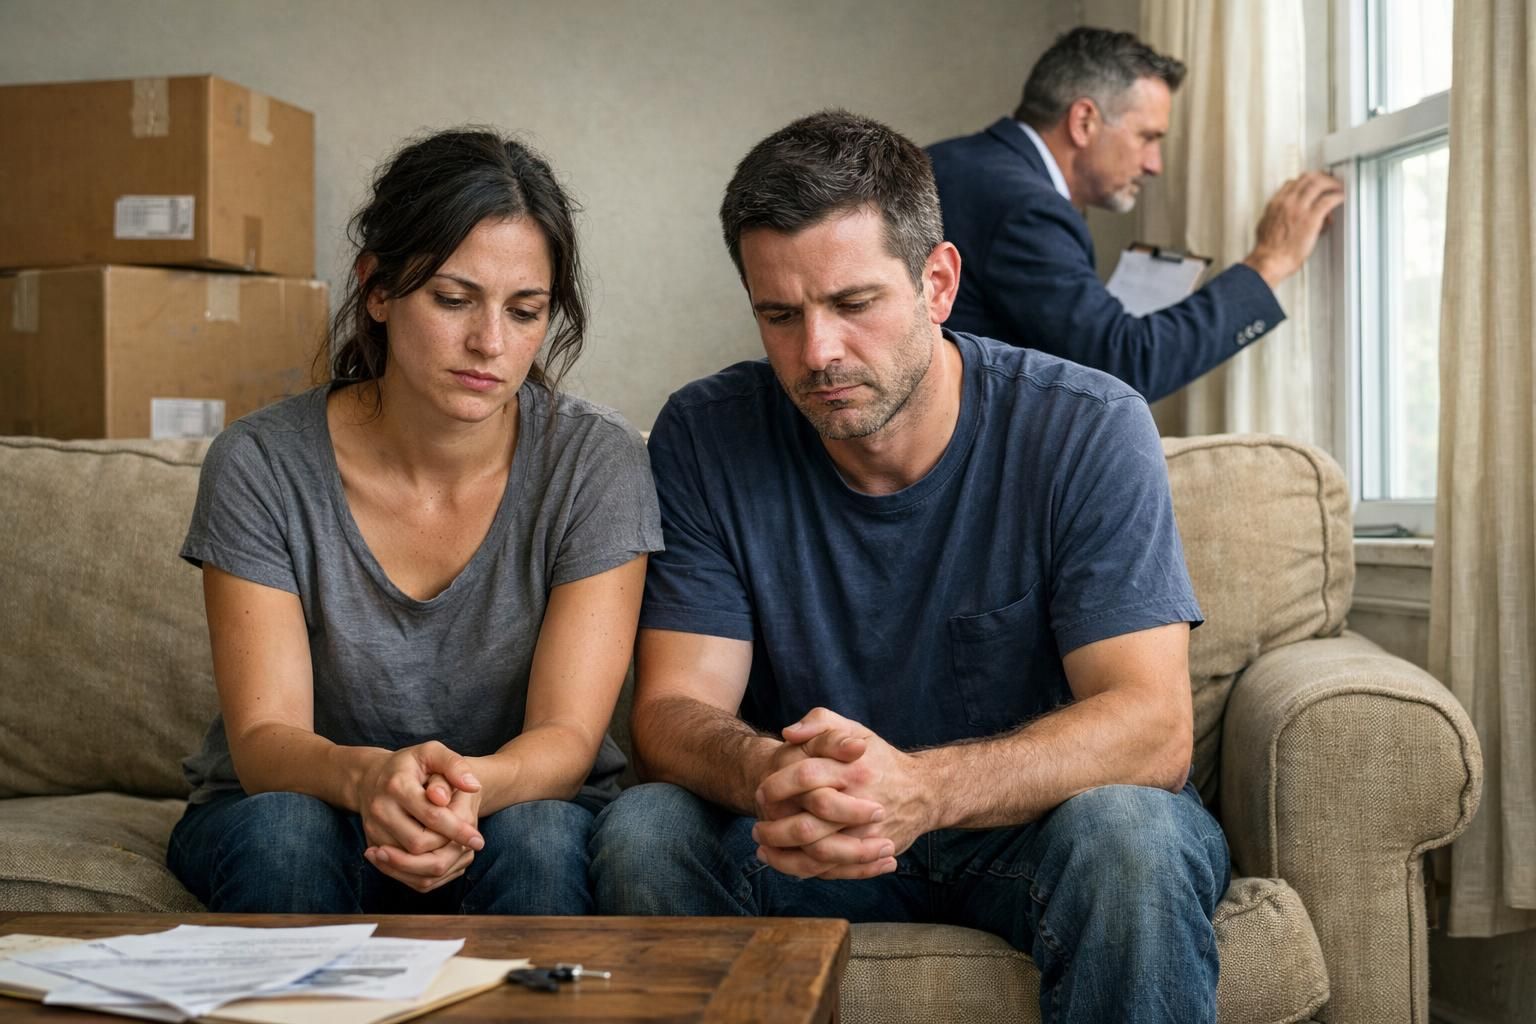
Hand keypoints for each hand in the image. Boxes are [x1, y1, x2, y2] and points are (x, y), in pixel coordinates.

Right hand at [354, 742, 482, 873]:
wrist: (370, 777)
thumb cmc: (410, 764)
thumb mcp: (432, 753)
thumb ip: (455, 765)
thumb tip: (473, 786)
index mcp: (398, 785)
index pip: (432, 816)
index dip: (458, 830)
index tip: (478, 840)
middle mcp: (381, 809)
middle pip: (419, 843)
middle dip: (446, 846)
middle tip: (467, 845)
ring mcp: (373, 829)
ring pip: (408, 860)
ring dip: (435, 860)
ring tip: (455, 851)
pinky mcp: (372, 843)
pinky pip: (398, 868)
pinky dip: (420, 868)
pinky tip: (439, 855)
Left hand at [752, 709, 929, 878]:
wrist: (924, 792)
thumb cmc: (880, 759)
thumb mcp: (855, 729)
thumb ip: (821, 722)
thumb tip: (788, 734)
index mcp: (854, 769)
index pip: (806, 776)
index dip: (777, 786)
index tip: (760, 793)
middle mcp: (862, 803)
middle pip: (809, 825)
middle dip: (775, 829)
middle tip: (757, 826)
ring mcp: (868, 834)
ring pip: (818, 855)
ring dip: (784, 856)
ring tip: (764, 848)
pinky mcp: (871, 854)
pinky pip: (833, 871)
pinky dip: (805, 870)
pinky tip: (786, 863)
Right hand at [1243, 171, 1344, 286]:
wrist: (1270, 260)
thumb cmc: (1268, 250)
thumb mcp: (1266, 226)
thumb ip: (1277, 216)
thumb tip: (1286, 217)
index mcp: (1276, 203)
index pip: (1292, 182)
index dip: (1305, 181)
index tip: (1312, 184)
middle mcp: (1288, 201)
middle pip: (1307, 178)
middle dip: (1321, 177)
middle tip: (1329, 182)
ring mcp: (1300, 208)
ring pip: (1319, 183)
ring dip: (1332, 183)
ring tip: (1338, 188)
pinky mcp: (1312, 218)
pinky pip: (1329, 200)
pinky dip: (1338, 196)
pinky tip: (1341, 198)